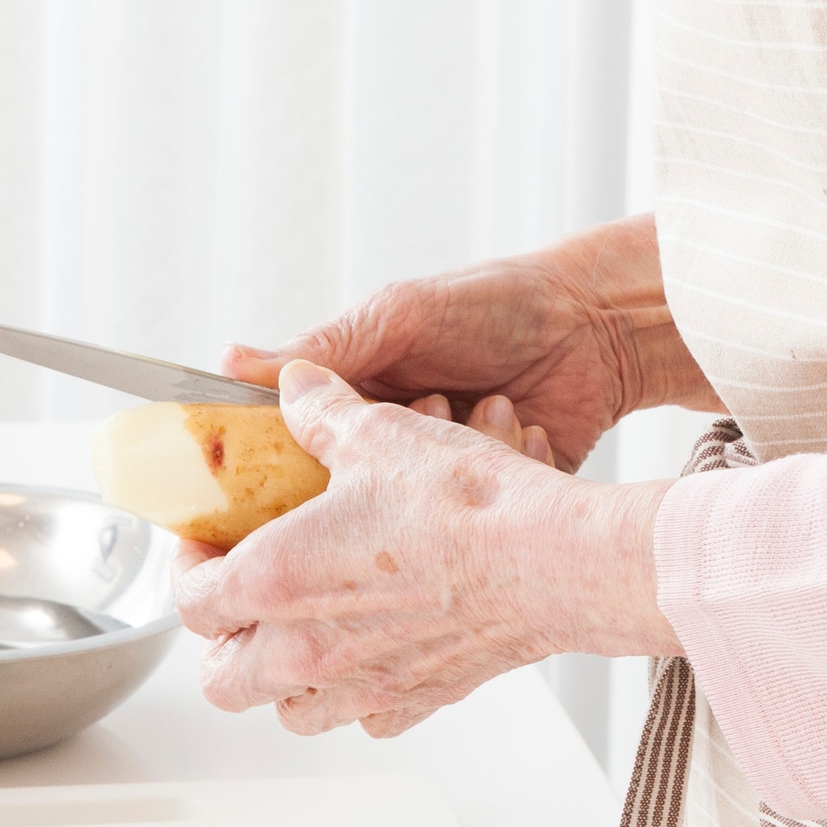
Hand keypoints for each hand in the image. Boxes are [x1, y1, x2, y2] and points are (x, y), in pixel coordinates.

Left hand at [179, 363, 680, 737]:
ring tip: (299, 636)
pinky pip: (368, 718)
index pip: (193, 600)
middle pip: (224, 680)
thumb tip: (297, 387)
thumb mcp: (378, 432)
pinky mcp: (421, 698)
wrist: (550, 558)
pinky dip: (360, 695)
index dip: (187, 570)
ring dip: (283, 680)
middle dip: (220, 645)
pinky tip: (376, 653)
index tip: (203, 545)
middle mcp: (309, 649)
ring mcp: (365, 684)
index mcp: (277, 581)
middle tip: (238, 605)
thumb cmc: (466, 504)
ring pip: (291, 712)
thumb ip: (322, 411)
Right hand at [222, 216, 710, 471]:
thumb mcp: (402, 315)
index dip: (284, 478)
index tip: (291, 477)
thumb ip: (327, 346)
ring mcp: (445, 488)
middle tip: (423, 410)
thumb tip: (232, 358)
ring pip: (420, 514)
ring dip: (452, 459)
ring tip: (478, 403)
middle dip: (385, 468)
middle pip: (351, 502)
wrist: (594, 325)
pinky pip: (481, 521)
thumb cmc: (495, 304)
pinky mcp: (495, 508)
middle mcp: (394, 455)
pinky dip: (504, 466)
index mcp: (356, 408)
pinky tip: (522, 422)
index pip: (292, 459)